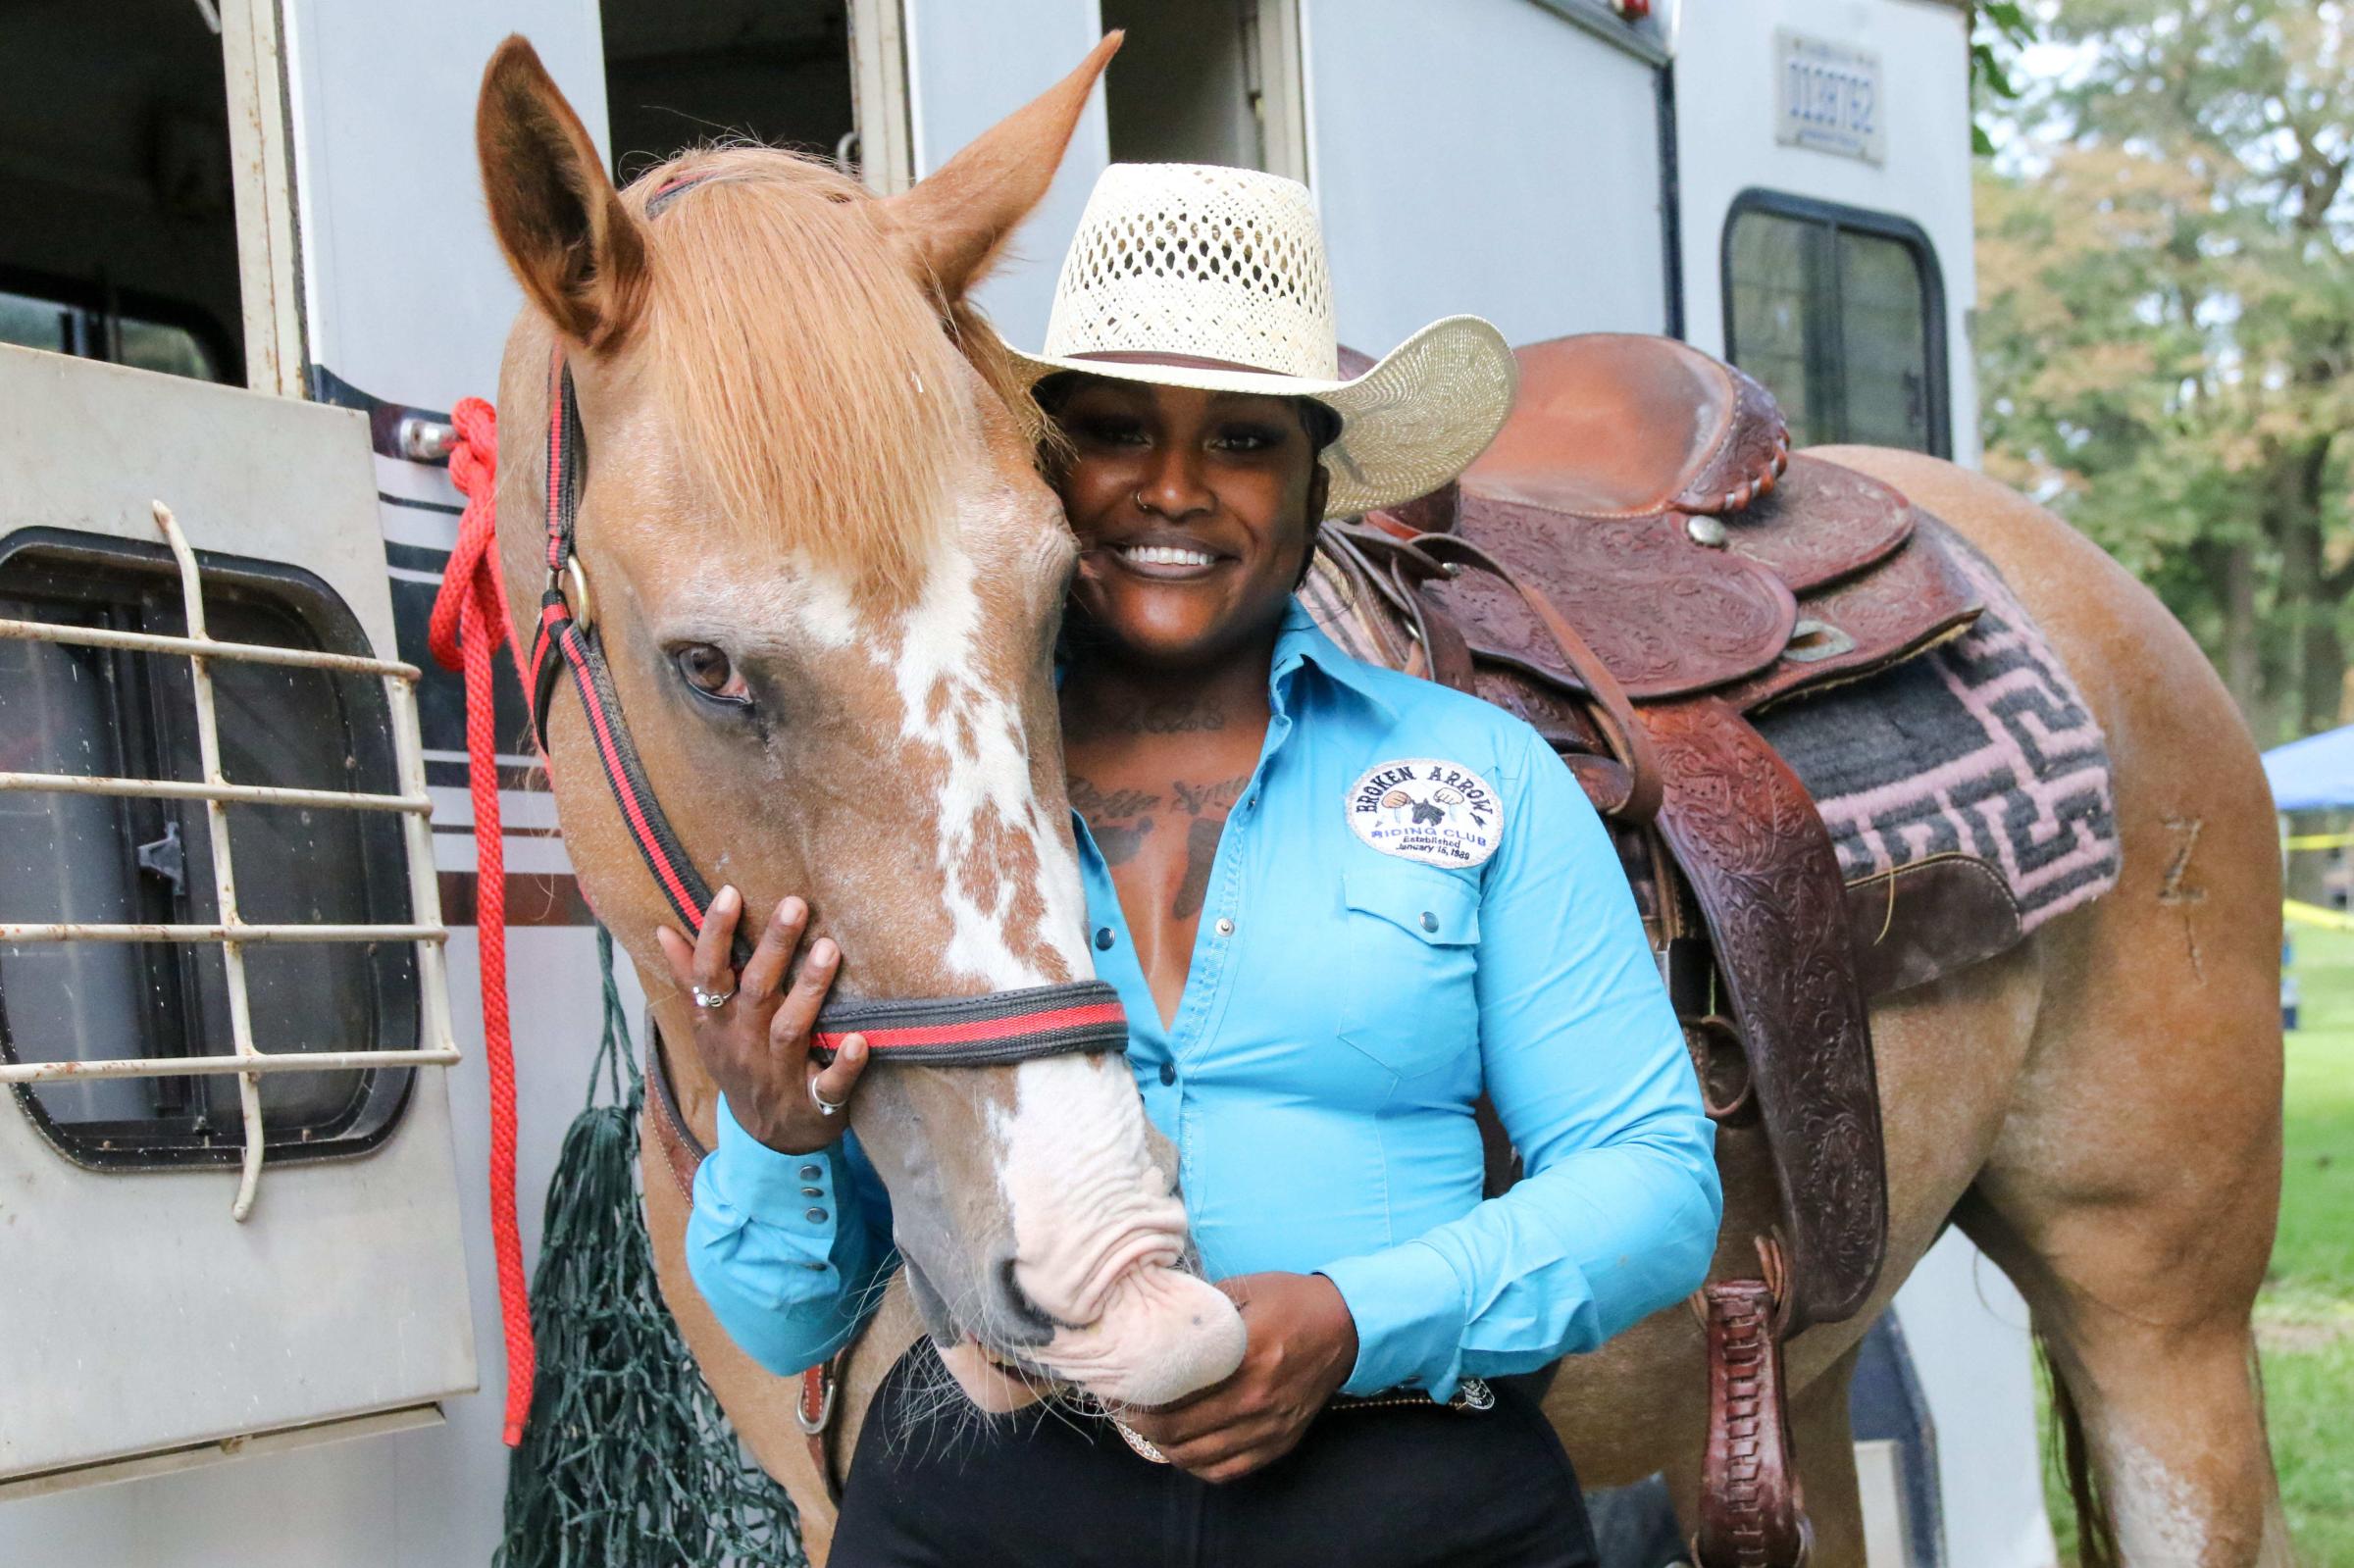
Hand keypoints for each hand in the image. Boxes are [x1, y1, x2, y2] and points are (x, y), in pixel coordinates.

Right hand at [654, 886, 869, 1155]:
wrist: (768, 1143)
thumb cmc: (741, 1066)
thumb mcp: (709, 1028)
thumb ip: (690, 978)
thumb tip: (662, 930)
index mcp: (718, 1025)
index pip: (708, 975)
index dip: (716, 935)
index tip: (731, 892)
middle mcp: (744, 1046)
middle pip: (756, 991)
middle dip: (774, 948)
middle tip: (795, 904)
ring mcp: (778, 1075)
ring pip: (791, 1028)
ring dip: (810, 990)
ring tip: (830, 949)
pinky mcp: (813, 1102)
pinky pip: (829, 1084)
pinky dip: (845, 1064)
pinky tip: (860, 1039)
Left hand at [1123, 1272, 1359, 1483]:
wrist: (1343, 1327)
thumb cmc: (1289, 1302)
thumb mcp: (1243, 1291)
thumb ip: (1200, 1310)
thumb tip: (1153, 1320)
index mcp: (1246, 1356)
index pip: (1175, 1393)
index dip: (1138, 1397)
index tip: (1118, 1388)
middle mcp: (1257, 1398)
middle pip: (1179, 1430)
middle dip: (1142, 1425)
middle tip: (1126, 1410)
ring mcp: (1269, 1427)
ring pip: (1198, 1457)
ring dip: (1165, 1448)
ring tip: (1148, 1430)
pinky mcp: (1279, 1443)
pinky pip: (1228, 1470)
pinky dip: (1197, 1465)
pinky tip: (1183, 1449)